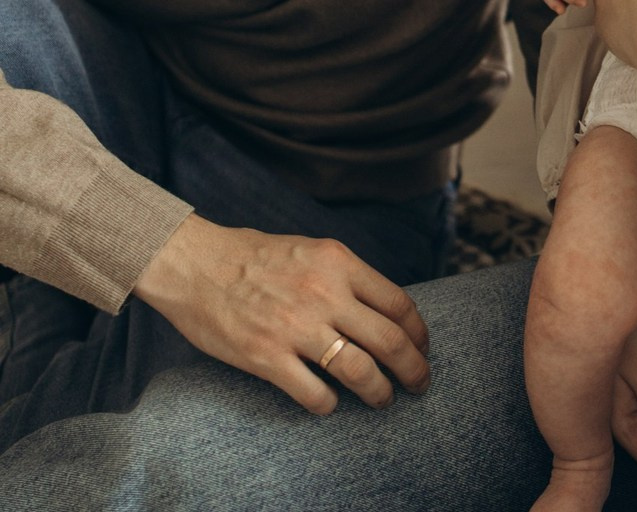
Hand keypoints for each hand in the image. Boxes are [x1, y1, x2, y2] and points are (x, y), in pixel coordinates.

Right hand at [134, 214, 430, 413]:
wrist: (195, 263)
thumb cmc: (255, 256)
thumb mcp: (313, 249)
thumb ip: (346, 276)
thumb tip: (381, 307)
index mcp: (340, 263)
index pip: (398, 303)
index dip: (418, 332)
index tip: (423, 347)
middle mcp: (325, 293)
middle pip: (390, 340)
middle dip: (413, 368)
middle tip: (421, 383)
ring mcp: (296, 327)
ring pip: (359, 371)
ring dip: (379, 392)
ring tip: (384, 400)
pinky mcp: (266, 357)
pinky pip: (313, 393)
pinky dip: (329, 405)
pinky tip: (330, 404)